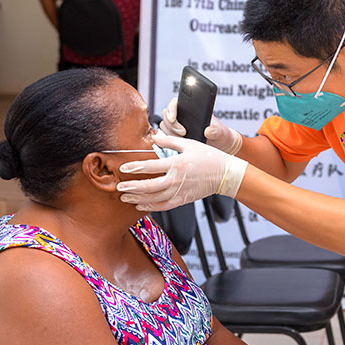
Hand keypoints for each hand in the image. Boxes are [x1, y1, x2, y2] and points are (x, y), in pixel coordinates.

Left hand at [116, 134, 247, 210]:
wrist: (224, 174)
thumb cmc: (208, 157)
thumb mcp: (189, 144)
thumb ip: (169, 140)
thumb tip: (154, 136)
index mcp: (177, 164)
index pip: (150, 167)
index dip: (135, 167)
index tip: (123, 167)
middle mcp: (176, 180)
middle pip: (149, 186)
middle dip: (132, 187)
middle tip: (119, 187)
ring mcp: (179, 192)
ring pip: (154, 198)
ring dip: (137, 199)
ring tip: (125, 197)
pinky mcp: (183, 200)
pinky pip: (163, 206)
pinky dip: (150, 207)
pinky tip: (141, 205)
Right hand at [160, 97, 242, 153]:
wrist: (220, 146)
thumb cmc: (221, 136)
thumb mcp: (222, 132)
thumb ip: (216, 131)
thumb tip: (208, 131)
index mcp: (192, 108)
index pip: (175, 103)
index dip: (171, 109)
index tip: (174, 118)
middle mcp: (183, 116)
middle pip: (166, 115)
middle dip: (172, 124)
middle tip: (183, 132)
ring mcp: (178, 126)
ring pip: (165, 126)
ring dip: (170, 133)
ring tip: (184, 139)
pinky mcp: (176, 136)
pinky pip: (166, 136)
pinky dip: (170, 140)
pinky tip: (181, 143)